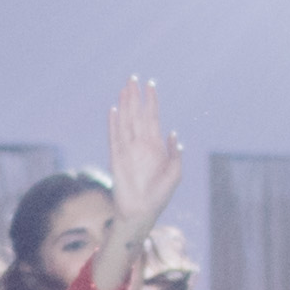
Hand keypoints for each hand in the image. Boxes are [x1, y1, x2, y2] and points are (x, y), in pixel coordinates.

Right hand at [104, 73, 187, 243]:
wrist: (143, 212)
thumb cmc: (159, 195)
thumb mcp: (175, 174)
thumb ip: (175, 154)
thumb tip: (173, 133)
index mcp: (154, 146)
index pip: (152, 117)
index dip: (151, 101)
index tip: (150, 85)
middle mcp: (140, 144)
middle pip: (137, 115)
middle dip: (135, 96)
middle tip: (133, 77)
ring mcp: (128, 150)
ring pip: (125, 121)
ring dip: (125, 105)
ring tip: (124, 88)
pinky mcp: (117, 158)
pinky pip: (115, 137)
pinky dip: (114, 124)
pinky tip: (113, 111)